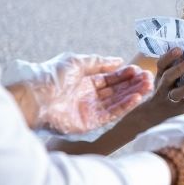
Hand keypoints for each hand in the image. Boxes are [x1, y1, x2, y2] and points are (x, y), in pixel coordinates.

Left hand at [6, 52, 153, 134]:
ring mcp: (89, 110)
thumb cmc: (51, 77)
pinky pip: (111, 114)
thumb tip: (118, 61)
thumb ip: (98, 62)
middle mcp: (88, 96)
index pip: (109, 78)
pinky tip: (136, 97)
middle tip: (148, 78)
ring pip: (117, 102)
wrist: (35, 99)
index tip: (139, 70)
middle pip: (115, 90)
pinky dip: (125, 106)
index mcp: (83, 82)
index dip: (124, 74)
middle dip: (132, 84)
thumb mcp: (76, 62)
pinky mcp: (90, 124)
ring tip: (148, 86)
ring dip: (133, 94)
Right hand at [144, 48, 183, 121]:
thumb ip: (174, 65)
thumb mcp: (165, 77)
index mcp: (161, 75)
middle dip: (180, 68)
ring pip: (176, 93)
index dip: (169, 56)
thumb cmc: (166, 88)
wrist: (153, 113)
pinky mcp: (177, 109)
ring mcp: (169, 98)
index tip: (179, 49)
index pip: (161, 64)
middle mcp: (163, 86)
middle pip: (169, 76)